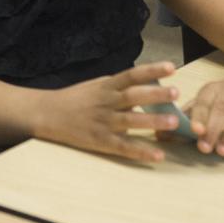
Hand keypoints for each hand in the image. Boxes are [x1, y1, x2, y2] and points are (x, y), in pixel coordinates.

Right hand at [35, 62, 180, 161]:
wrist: (46, 114)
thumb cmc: (74, 99)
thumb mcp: (95, 86)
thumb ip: (117, 86)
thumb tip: (145, 81)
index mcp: (106, 86)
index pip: (131, 75)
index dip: (152, 70)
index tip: (172, 67)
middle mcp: (106, 102)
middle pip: (134, 96)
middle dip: (156, 94)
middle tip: (177, 93)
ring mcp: (103, 122)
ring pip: (131, 120)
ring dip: (153, 121)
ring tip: (173, 122)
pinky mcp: (99, 140)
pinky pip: (123, 146)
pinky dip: (141, 151)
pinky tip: (158, 155)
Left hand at [185, 79, 223, 155]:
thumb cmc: (222, 98)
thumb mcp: (204, 101)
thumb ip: (186, 117)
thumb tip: (160, 134)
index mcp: (210, 90)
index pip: (202, 103)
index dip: (198, 117)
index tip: (195, 131)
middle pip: (220, 110)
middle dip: (212, 130)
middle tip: (205, 148)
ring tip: (223, 151)